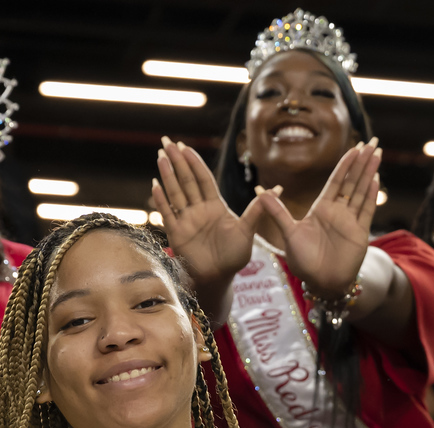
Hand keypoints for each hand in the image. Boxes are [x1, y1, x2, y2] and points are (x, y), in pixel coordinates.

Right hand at [151, 137, 267, 289]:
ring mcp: (186, 221)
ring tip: (160, 156)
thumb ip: (258, 210)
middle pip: (186, 180)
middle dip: (176, 161)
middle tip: (167, 142)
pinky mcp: (177, 234)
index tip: (185, 146)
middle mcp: (198, 210)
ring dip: (167, 175)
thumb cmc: (234, 257)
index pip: (203, 179)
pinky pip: (167, 213)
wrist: (219, 278)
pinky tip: (155, 185)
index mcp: (215, 206)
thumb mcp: (248, 231)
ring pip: (175, 193)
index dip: (194, 162)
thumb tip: (278, 190)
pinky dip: (161, 200)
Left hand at [259, 138, 381, 301]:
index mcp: (321, 209)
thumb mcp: (288, 233)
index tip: (354, 148)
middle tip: (373, 141)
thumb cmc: (303, 261)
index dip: (345, 164)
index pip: (335, 181)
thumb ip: (276, 212)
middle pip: (352, 181)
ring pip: (362, 191)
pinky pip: (367, 210)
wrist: (320, 283)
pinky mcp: (360, 233)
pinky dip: (371, 195)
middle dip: (362, 162)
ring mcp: (350, 221)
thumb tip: (259, 191)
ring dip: (369, 173)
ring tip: (377, 154)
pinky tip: (376, 179)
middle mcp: (337, 212)